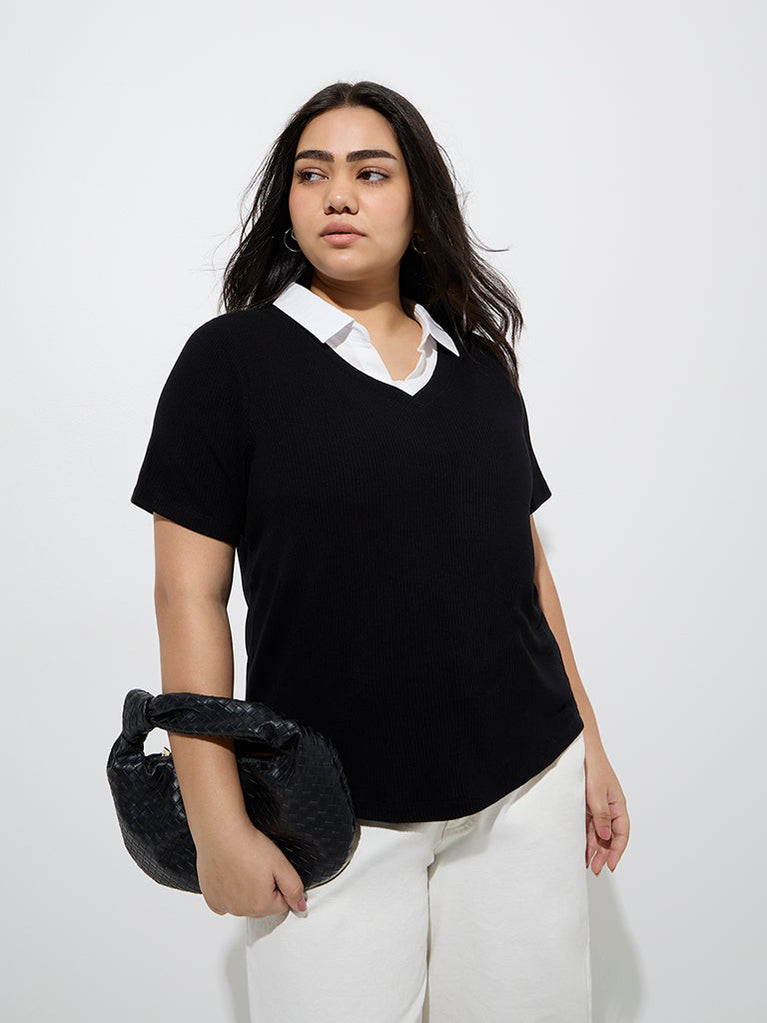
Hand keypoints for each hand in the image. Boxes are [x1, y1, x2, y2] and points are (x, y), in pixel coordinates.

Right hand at [194, 818, 307, 917]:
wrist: (221, 833)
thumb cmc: (248, 846)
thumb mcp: (281, 864)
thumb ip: (294, 888)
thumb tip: (300, 906)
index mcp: (260, 906)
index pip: (281, 904)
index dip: (280, 884)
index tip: (272, 869)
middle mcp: (240, 910)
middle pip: (261, 906)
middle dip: (264, 890)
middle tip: (258, 866)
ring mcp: (224, 905)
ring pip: (242, 904)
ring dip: (246, 891)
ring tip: (244, 867)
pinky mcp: (210, 897)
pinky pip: (224, 902)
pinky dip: (228, 893)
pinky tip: (230, 876)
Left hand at [583, 736, 629, 874]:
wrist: (580, 748)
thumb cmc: (592, 766)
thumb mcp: (596, 793)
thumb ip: (601, 816)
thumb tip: (605, 838)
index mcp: (618, 805)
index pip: (622, 833)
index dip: (617, 851)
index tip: (611, 865)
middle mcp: (610, 807)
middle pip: (611, 836)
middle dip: (604, 854)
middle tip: (596, 869)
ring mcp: (599, 806)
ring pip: (599, 832)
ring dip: (594, 848)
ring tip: (587, 864)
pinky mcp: (587, 803)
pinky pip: (588, 825)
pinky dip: (586, 837)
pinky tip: (581, 847)